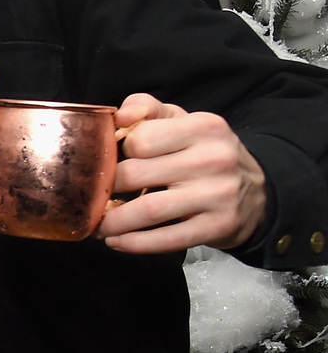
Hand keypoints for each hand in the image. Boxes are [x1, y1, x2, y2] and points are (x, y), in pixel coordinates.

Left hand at [94, 94, 266, 252]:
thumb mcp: (184, 122)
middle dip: (105, 190)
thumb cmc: (205, 154)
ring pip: (148, 210)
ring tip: (99, 226)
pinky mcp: (219, 225)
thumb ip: (148, 109)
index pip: (140, 139)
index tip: (109, 164)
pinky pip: (167, 239)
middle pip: (135, 174)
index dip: (117, 152)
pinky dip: (135, 243)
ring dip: (113, 223)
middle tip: (93, 199)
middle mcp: (213, 158)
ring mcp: (218, 194)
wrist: (259, 191)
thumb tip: (119, 115)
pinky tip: (118, 241)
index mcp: (202, 127)